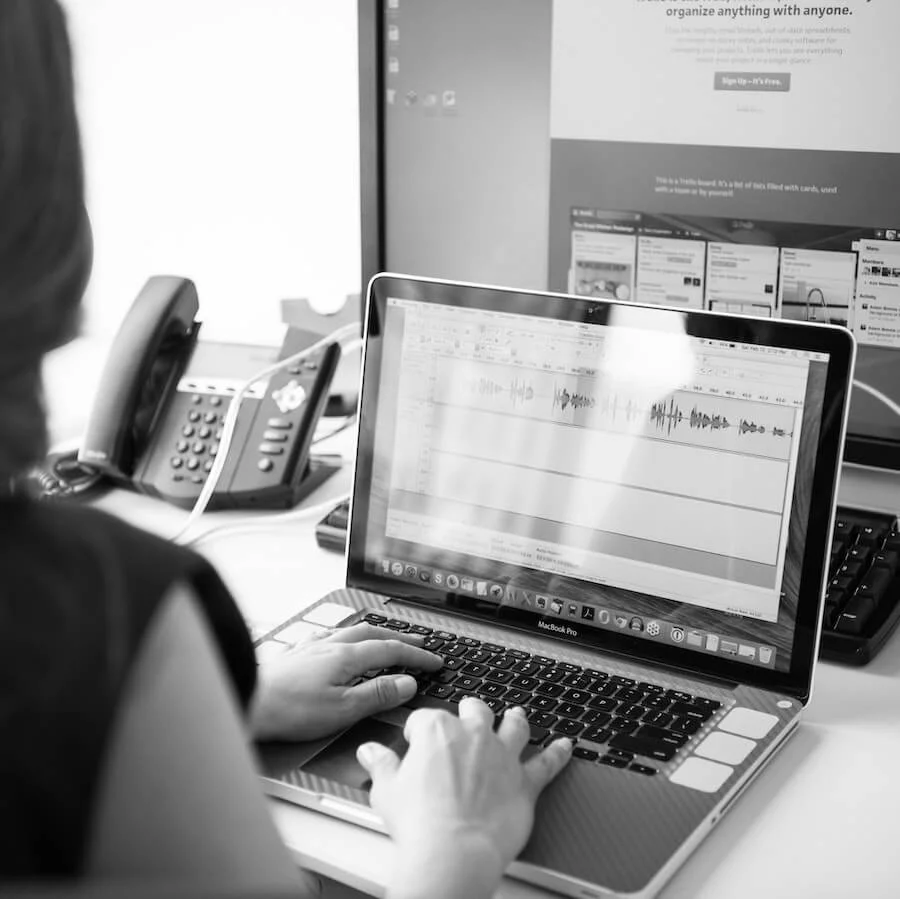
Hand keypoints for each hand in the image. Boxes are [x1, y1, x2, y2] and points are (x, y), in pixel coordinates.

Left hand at [249, 623, 442, 741]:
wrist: (245, 700)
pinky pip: (327, 636)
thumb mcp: (342, 709)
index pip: (391, 650)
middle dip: (399, 638)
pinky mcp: (295, 654)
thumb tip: (407, 683)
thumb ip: (377, 695)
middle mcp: (330, 645)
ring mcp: (311, 647)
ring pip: (349, 631)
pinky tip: (337, 641)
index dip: (416, 655)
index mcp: (346, 656)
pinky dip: (344, 636)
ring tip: (385, 637)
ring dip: (373, 633)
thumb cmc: (288, 710)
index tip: (434, 661)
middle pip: (372, 634)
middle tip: (418, 643)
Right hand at [357, 697, 572, 898]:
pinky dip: (558, 754)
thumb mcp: (386, 790)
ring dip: (515, 719)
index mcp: (437, 730)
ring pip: (513, 726)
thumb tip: (370, 752)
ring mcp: (502, 756)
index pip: (426, 718)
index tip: (415, 744)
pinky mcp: (524, 781)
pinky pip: (547, 763)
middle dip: (469, 713)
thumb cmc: (419, 824)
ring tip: (518, 714)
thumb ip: (381, 765)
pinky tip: (566, 746)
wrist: (453, 852)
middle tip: (466, 717)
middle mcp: (473, 735)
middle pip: (474, 711)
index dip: (418, 732)